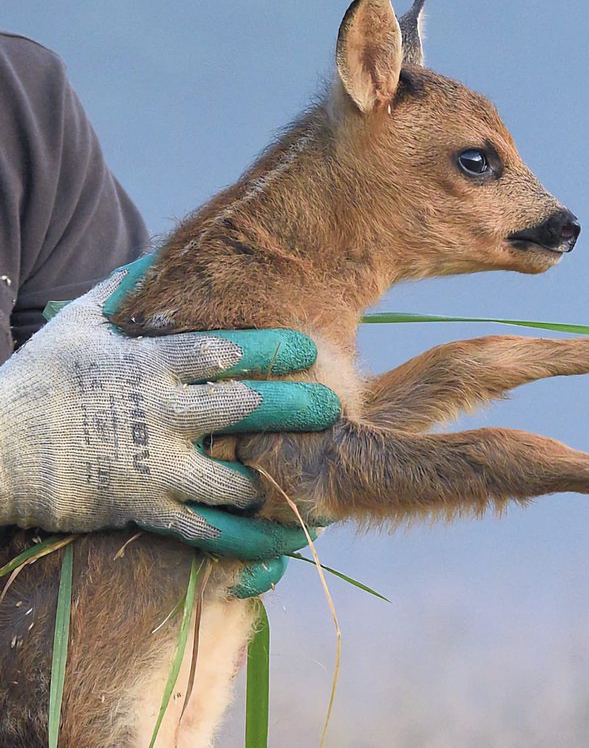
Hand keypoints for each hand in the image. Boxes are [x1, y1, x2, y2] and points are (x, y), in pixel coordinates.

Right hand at [0, 256, 338, 594]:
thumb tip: (165, 257)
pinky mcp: (143, 510)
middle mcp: (159, 416)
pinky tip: (285, 545)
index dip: (272, 349)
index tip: (310, 347)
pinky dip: (249, 542)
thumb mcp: (78, 323)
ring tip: (321, 484)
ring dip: (281, 483)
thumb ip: (127, 290)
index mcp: (149, 365)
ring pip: (235, 480)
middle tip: (334, 407)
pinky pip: (207, 533)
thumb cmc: (38, 380)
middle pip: (244, 409)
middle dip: (297, 408)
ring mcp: (152, 468)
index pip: (224, 350)